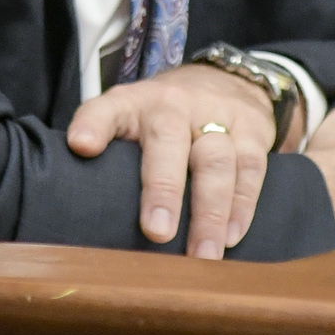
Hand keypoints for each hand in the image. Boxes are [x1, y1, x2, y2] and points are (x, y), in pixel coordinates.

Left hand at [66, 64, 278, 257]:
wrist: (225, 81)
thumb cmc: (164, 116)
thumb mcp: (130, 117)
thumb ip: (107, 149)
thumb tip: (80, 204)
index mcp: (134, 104)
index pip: (108, 108)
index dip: (93, 124)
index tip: (81, 146)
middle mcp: (174, 106)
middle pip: (168, 143)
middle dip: (163, 189)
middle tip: (156, 231)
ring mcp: (217, 117)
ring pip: (216, 162)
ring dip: (210, 212)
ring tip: (203, 254)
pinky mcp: (253, 132)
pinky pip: (251, 170)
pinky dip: (242, 207)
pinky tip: (232, 237)